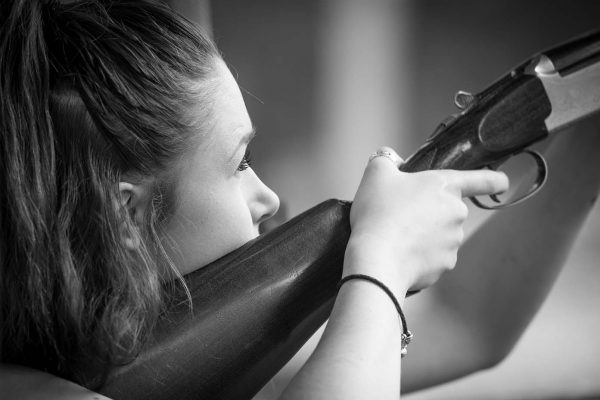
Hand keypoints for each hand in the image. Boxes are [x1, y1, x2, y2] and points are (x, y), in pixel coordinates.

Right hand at [345, 147, 508, 295]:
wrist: (376, 258)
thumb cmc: (378, 212)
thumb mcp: (376, 174)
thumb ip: (385, 160)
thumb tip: (389, 160)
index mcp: (445, 187)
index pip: (482, 179)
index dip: (494, 180)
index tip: (502, 183)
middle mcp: (456, 214)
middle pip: (448, 210)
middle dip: (429, 212)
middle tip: (400, 214)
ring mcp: (452, 243)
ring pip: (439, 235)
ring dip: (423, 235)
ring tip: (395, 236)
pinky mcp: (444, 266)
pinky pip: (432, 257)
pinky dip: (419, 256)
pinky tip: (399, 254)